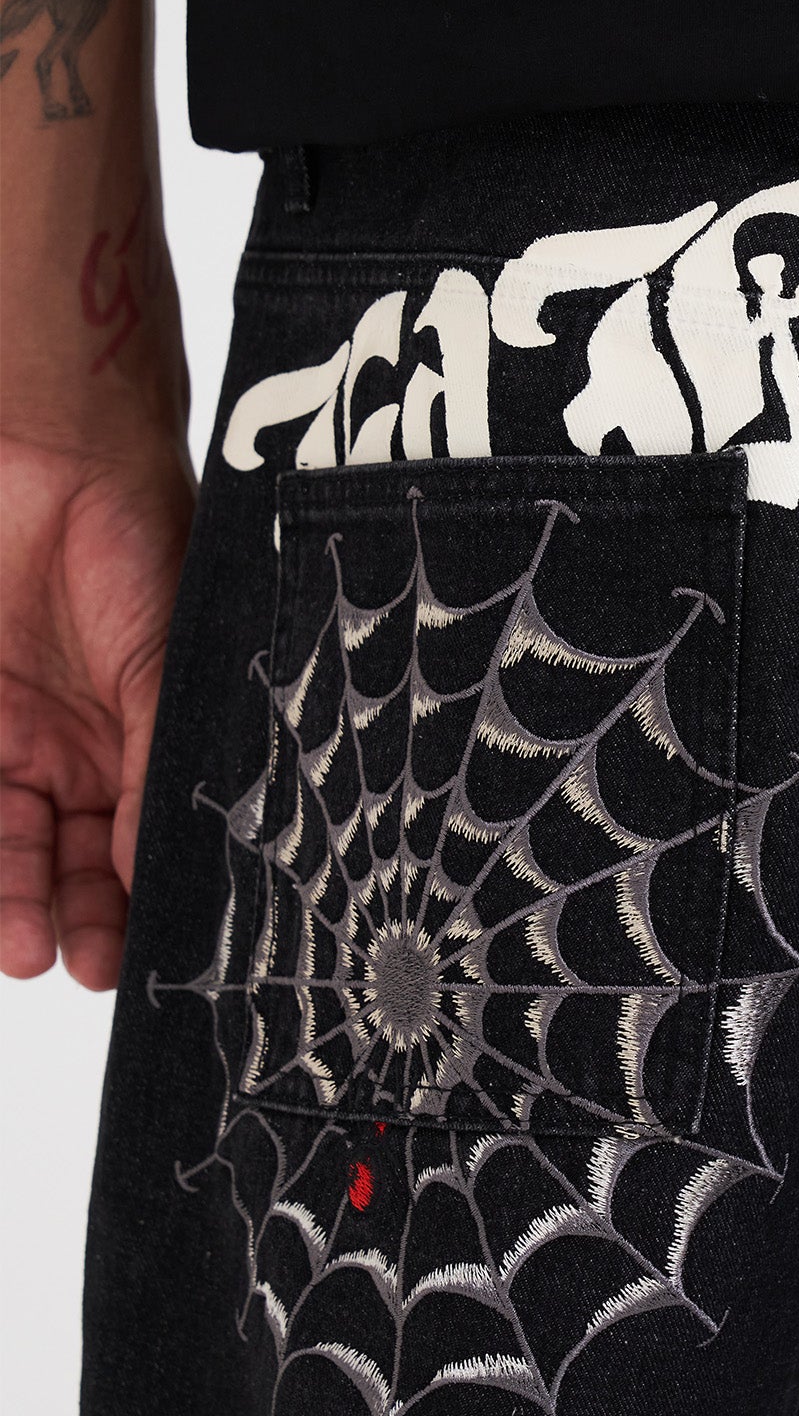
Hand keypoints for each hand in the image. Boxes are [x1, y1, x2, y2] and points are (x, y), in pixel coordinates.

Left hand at [0, 428, 193, 988]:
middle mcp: (68, 755)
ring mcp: (4, 737)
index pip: (136, 849)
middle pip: (64, 863)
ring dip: (10, 900)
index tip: (135, 958)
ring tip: (22, 946)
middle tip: (72, 961)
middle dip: (68, 918)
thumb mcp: (162, 669)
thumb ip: (153, 770)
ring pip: (1, 844)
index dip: (136, 906)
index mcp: (136, 746)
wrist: (51, 454)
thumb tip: (164, 871)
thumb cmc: (137, 543)